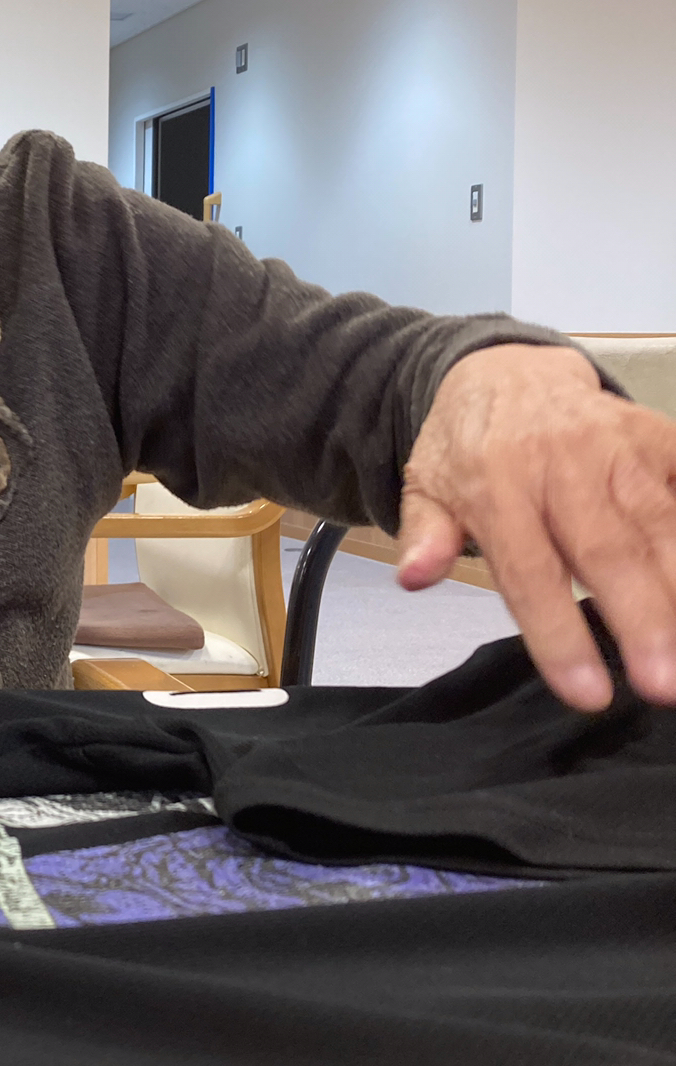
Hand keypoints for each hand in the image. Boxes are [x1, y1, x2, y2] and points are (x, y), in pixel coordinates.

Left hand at [397, 344, 675, 711]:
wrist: (508, 371)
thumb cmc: (469, 448)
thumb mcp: (426, 486)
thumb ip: (427, 534)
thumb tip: (415, 576)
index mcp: (496, 485)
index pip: (530, 573)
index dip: (559, 636)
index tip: (588, 694)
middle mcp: (562, 465)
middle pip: (609, 552)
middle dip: (643, 623)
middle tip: (664, 686)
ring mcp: (618, 448)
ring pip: (662, 524)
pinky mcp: (658, 437)